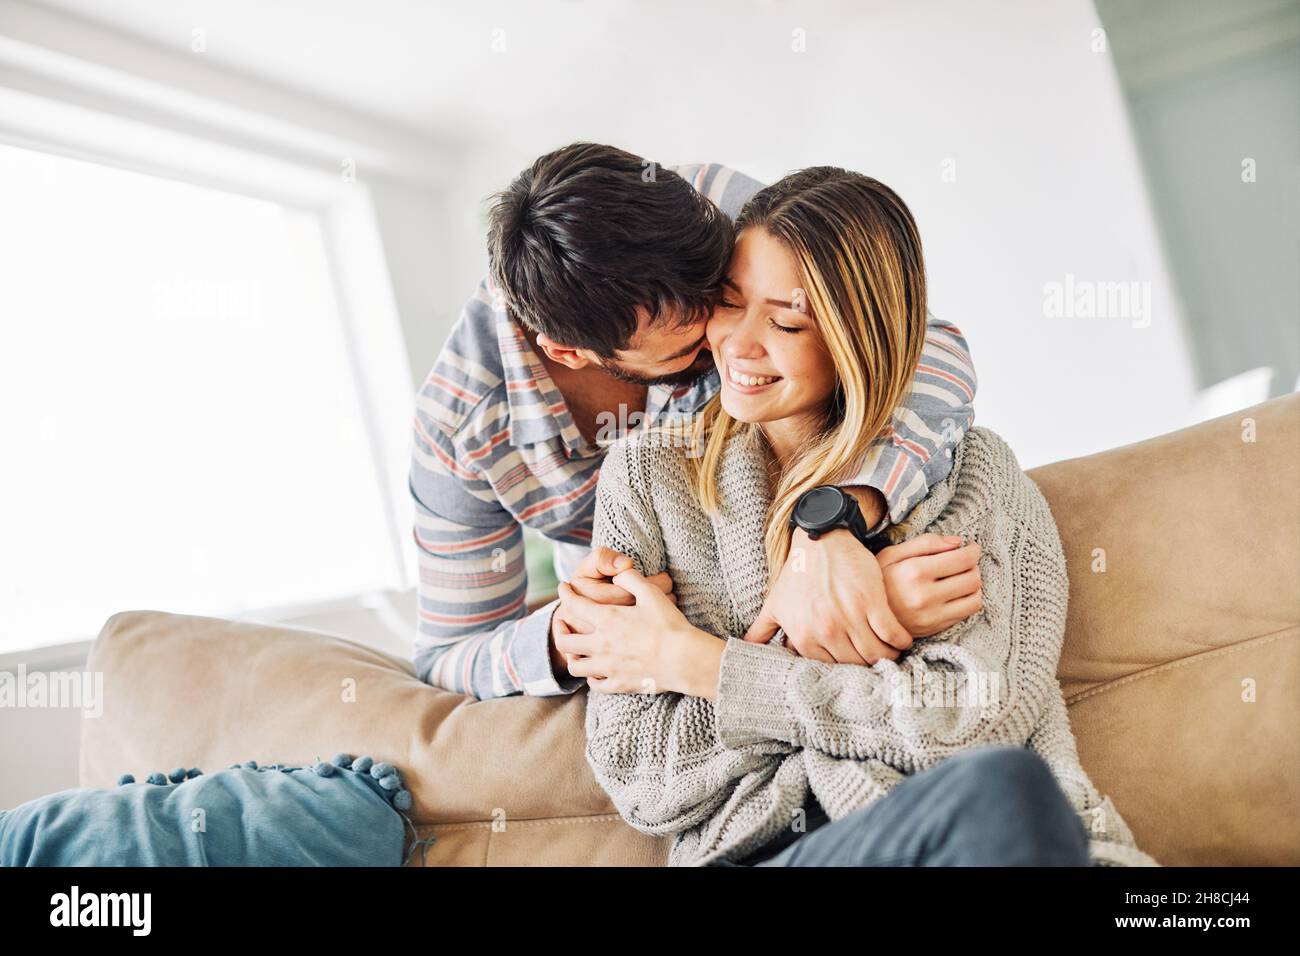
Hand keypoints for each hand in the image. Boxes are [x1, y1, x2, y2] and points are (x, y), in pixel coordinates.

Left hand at [549, 547, 673, 676]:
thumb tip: (618, 574)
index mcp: (607, 620)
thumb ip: (630, 579)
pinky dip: (591, 677)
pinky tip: (595, 671)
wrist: (683, 659)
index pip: (574, 604)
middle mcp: (601, 645)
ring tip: (574, 650)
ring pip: (576, 666)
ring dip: (571, 656)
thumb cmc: (669, 625)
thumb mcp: (651, 593)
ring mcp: (608, 668)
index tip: (563, 588)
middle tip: (561, 622)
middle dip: (558, 629)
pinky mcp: (619, 684)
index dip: (565, 593)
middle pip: (565, 641)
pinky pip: (595, 685)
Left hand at [745, 528, 910, 665]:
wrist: (820, 540)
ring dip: (888, 657)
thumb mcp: (775, 603)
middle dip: (868, 666)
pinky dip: (900, 641)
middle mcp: (826, 630)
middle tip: (876, 660)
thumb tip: (746, 651)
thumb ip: (762, 631)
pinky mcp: (872, 602)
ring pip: (877, 654)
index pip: (832, 669)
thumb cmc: (797, 574)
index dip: (845, 669)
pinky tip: (901, 639)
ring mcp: (850, 617)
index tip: (855, 663)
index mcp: (803, 636)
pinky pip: (893, 634)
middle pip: (857, 665)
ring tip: (891, 653)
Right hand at [876, 534, 982, 636]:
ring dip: (974, 586)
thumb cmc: (878, 580)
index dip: (973, 551)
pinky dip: (968, 601)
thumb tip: (958, 542)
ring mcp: (930, 616)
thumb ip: (925, 543)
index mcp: (914, 572)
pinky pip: (966, 613)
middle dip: (974, 567)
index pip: (963, 559)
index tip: (971, 548)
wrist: (862, 614)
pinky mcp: (934, 629)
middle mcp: (925, 596)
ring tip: (962, 578)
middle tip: (965, 562)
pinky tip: (955, 594)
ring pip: (975, 598)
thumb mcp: (892, 553)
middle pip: (973, 578)